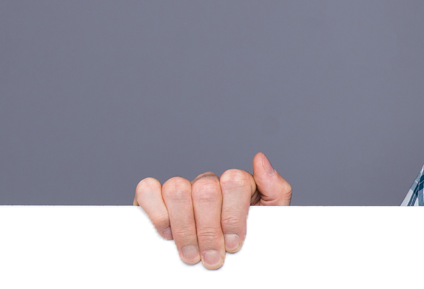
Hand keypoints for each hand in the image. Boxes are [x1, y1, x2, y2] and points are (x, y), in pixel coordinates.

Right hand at [133, 152, 291, 269]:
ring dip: (184, 228)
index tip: (234, 244)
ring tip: (191, 254)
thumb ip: (275, 189)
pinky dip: (156, 212)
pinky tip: (167, 233)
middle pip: (206, 190)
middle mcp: (207, 183)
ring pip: (177, 189)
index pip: (234, 182)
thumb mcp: (271, 218)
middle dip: (209, 230)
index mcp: (236, 184)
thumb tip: (260, 159)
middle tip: (212, 258)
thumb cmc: (246, 239)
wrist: (226, 265)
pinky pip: (147, 189)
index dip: (233, 216)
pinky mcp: (153, 197)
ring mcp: (181, 188)